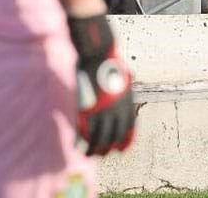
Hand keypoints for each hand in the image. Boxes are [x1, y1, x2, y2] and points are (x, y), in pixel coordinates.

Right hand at [69, 14, 135, 154]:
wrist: (97, 53)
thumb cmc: (107, 60)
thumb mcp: (122, 73)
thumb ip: (123, 83)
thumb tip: (129, 78)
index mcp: (127, 101)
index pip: (129, 126)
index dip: (125, 139)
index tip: (122, 150)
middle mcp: (117, 108)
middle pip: (114, 134)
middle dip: (108, 147)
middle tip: (102, 154)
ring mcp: (102, 109)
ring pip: (99, 136)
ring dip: (94, 148)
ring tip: (89, 155)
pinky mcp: (87, 108)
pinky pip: (85, 130)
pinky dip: (81, 141)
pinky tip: (77, 147)